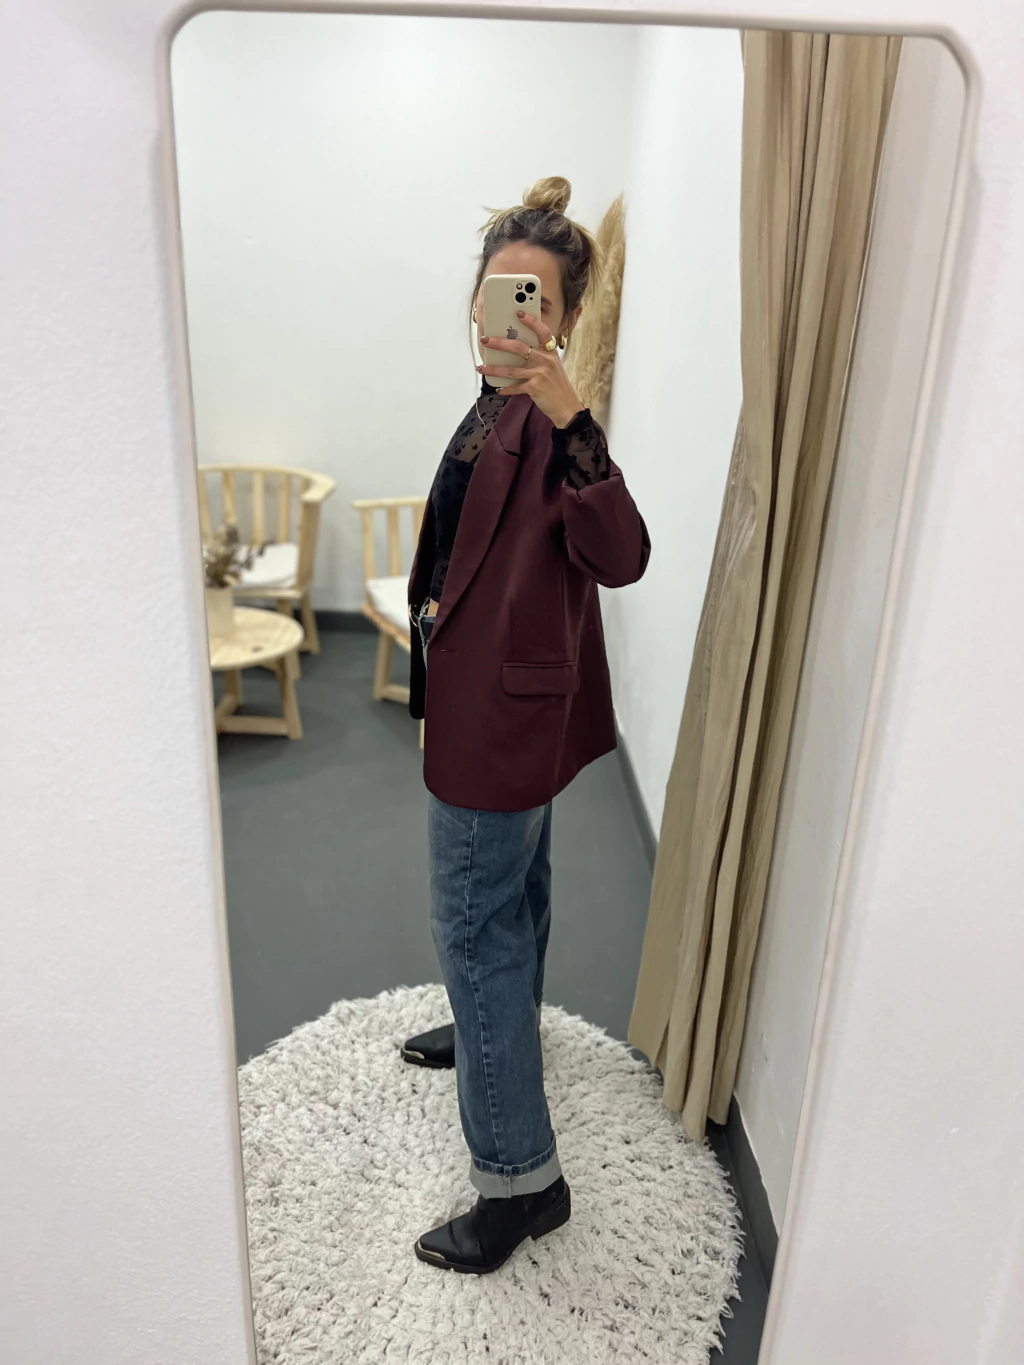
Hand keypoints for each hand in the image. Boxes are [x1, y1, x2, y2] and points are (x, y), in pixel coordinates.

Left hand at [477, 311, 584, 428]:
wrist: (567, 406)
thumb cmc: (557, 386)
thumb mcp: (553, 367)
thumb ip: (539, 357)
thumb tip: (515, 350)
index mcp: (550, 353)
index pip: (543, 332)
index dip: (531, 322)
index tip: (519, 314)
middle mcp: (546, 361)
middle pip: (519, 348)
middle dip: (499, 343)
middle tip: (485, 340)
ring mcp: (540, 375)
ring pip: (511, 369)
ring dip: (494, 369)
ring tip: (481, 367)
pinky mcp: (534, 388)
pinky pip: (515, 387)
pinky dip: (506, 389)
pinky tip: (498, 389)